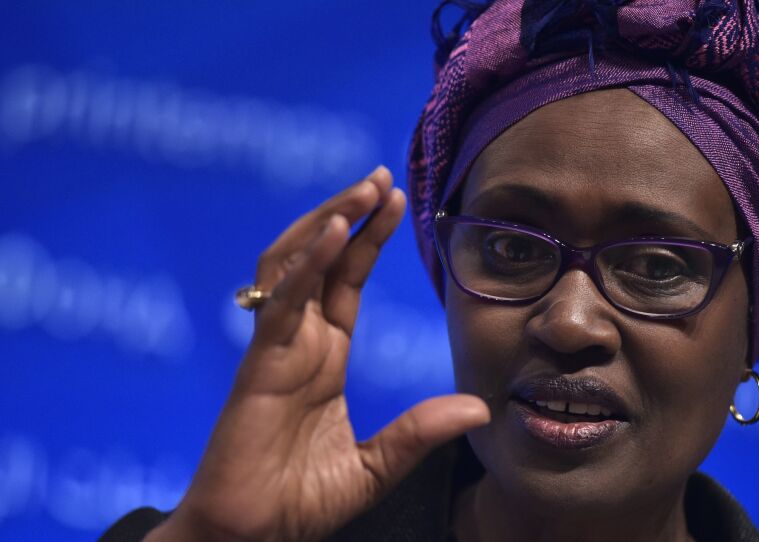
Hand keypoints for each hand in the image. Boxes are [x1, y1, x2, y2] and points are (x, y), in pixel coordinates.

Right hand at [146, 166, 489, 541]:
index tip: (397, 201)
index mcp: (323, 356)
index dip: (368, 239)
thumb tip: (480, 409)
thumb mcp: (377, 465)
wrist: (250, 538)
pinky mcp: (259, 366)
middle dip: (349, 215)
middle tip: (381, 177)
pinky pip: (281, 304)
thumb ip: (420, 432)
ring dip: (327, 223)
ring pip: (294, 265)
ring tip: (362, 190)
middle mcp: (298, 342)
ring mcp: (276, 349)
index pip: (347, 280)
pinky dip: (305, 265)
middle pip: (322, 260)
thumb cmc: (300, 502)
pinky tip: (334, 234)